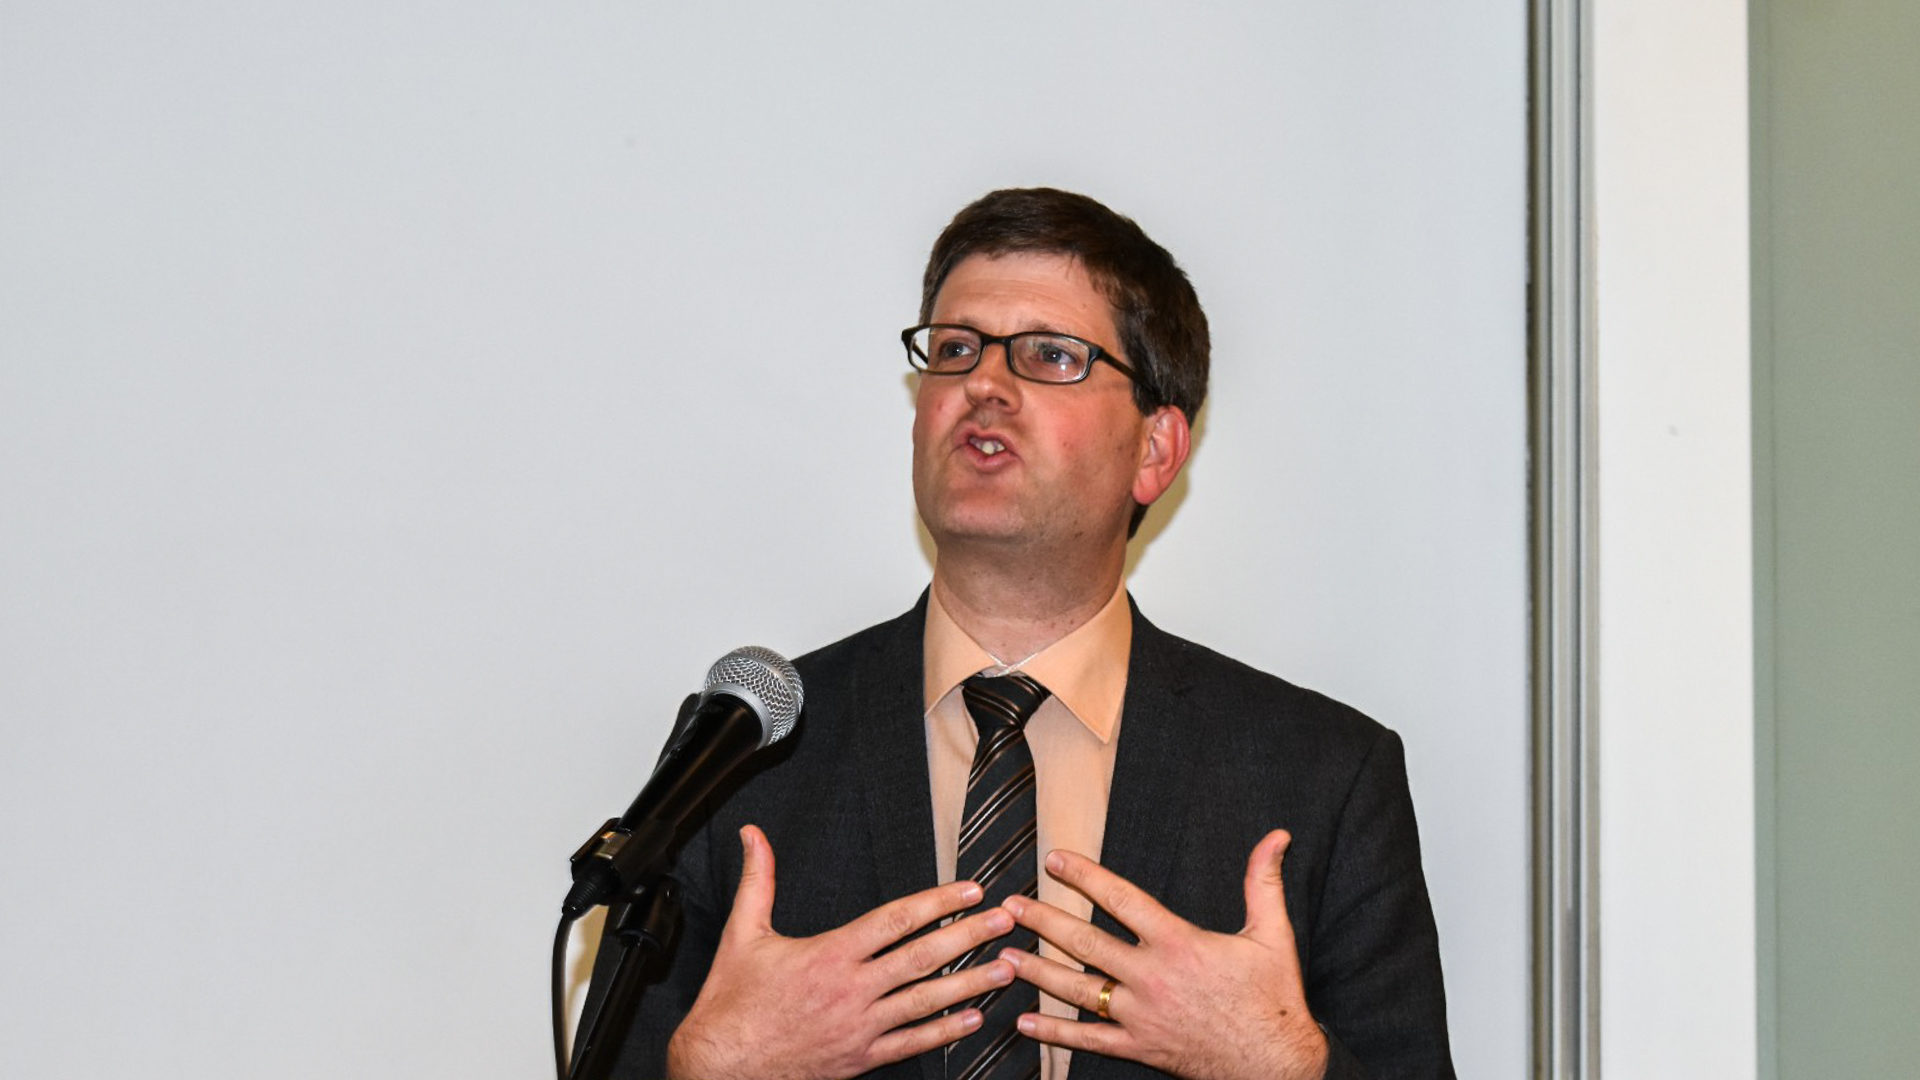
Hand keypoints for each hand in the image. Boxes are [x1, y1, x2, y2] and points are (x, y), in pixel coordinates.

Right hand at [666, 825, 1017, 1079]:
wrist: (719, 1069)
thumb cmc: (730, 1004)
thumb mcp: (741, 934)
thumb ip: (758, 880)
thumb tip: (753, 835)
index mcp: (828, 955)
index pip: (895, 920)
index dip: (938, 903)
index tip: (970, 890)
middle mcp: (851, 991)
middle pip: (922, 958)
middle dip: (969, 936)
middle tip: (1007, 920)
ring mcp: (860, 1028)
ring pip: (926, 1002)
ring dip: (971, 983)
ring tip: (1007, 967)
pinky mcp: (861, 1059)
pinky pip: (912, 1044)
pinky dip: (946, 1032)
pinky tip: (974, 1019)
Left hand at [999, 830, 1327, 1079]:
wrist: (1277, 1065)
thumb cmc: (1274, 999)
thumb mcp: (1273, 935)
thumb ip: (1264, 882)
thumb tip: (1277, 836)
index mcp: (1178, 944)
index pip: (1122, 899)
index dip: (1085, 876)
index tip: (1054, 860)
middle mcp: (1151, 978)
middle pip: (1085, 942)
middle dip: (1043, 921)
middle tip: (1010, 906)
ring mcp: (1141, 1016)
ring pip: (1077, 990)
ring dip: (1037, 971)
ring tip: (1003, 955)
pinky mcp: (1139, 1048)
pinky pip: (1088, 1040)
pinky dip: (1054, 1032)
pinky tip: (1025, 1021)